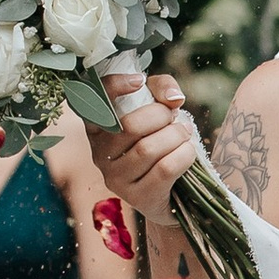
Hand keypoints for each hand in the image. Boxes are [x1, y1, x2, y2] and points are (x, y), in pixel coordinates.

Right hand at [88, 69, 201, 235]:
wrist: (169, 188)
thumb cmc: (158, 138)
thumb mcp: (157, 105)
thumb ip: (162, 88)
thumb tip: (173, 98)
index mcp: (96, 128)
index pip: (91, 103)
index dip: (112, 87)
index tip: (139, 81)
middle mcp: (99, 153)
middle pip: (130, 127)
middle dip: (161, 116)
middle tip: (175, 117)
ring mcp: (115, 178)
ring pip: (148, 149)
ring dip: (176, 136)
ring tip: (184, 133)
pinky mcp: (137, 197)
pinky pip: (165, 169)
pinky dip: (184, 155)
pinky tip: (188, 151)